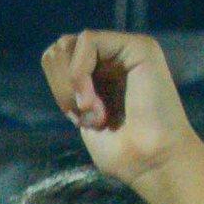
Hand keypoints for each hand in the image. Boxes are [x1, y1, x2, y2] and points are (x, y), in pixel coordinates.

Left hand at [39, 30, 200, 185]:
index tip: (78, 117)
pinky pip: (87, 41)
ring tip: (93, 111)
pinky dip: (79, 74)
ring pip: (68, 44)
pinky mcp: (140, 46)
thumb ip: (69, 84)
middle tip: (85, 115)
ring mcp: (127, 49)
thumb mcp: (82, 114)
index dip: (56, 88)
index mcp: (101, 72)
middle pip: (59, 49)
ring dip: (69, 84)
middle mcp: (114, 56)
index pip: (55, 59)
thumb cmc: (121, 152)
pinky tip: (93, 102)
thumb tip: (51, 54)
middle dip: (60, 86)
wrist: (152, 162)